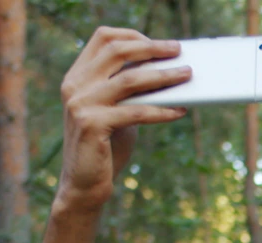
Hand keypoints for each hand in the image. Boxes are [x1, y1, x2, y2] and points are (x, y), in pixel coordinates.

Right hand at [54, 28, 189, 212]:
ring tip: (187, 75)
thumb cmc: (105, 149)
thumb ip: (131, 92)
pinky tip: (179, 110)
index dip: (133, 36)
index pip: (102, 39)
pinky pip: (136, 111)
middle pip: (116, 50)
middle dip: (152, 48)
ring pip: (130, 79)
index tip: (160, 44)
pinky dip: (161, 110)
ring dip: (163, 75)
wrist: (84, 186)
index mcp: (77, 77)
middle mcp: (74, 85)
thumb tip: (167, 73)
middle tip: (178, 50)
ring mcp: (80, 103)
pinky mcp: (91, 125)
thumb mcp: (118, 112)